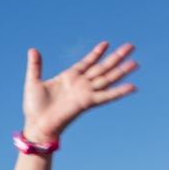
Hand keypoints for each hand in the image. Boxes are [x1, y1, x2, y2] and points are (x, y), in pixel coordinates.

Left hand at [21, 42, 137, 141]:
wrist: (36, 125)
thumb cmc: (34, 108)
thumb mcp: (33, 82)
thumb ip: (35, 66)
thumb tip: (33, 50)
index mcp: (69, 78)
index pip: (87, 62)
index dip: (96, 53)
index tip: (106, 43)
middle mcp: (80, 84)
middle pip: (102, 67)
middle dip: (116, 57)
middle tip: (131, 46)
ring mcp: (85, 93)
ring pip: (108, 78)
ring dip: (122, 70)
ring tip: (136, 62)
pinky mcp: (87, 103)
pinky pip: (106, 96)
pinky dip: (119, 92)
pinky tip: (132, 86)